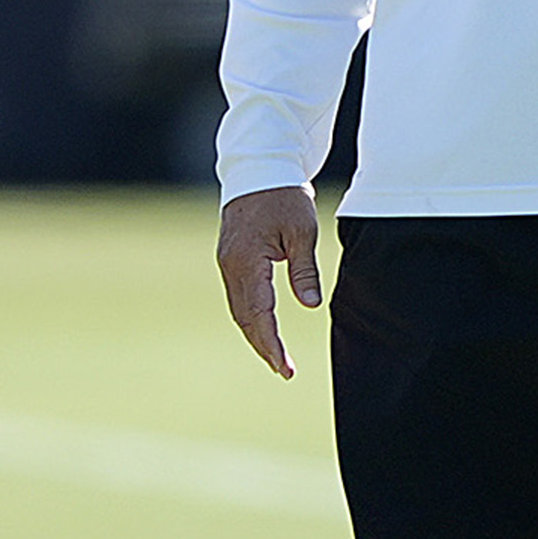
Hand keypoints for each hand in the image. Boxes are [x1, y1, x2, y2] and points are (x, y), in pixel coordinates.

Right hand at [216, 184, 323, 378]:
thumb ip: (304, 271)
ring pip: (240, 309)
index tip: (285, 367)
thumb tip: (310, 306)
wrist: (259, 168)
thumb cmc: (284, 196)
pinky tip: (265, 328)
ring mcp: (227, 263)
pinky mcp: (231, 258)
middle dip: (264, 346)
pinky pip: (239, 296)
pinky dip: (252, 317)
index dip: (272, 344)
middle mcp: (231, 266)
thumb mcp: (303, 232)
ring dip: (257, 334)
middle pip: (245, 318)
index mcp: (247, 261)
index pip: (259, 314)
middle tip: (284, 370)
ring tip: (276, 357)